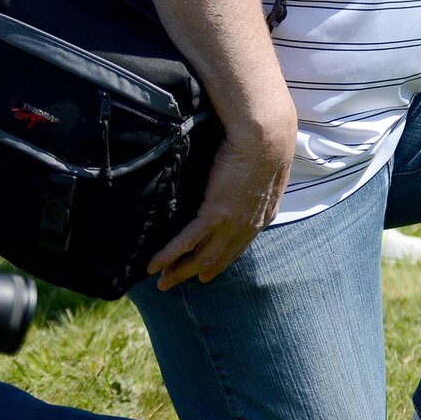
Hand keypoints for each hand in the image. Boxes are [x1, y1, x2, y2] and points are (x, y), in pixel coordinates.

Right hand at [148, 117, 294, 289]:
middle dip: (196, 271)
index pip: (239, 246)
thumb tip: (242, 180)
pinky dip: (170, 254)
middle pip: (219, 256)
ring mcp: (233, 222)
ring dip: (180, 271)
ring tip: (162, 281)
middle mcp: (250, 224)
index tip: (206, 272)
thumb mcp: (265, 171)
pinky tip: (154, 265)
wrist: (265, 138)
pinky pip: (188, 240)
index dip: (221, 261)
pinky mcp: (216, 213)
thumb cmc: (266, 144)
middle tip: (174, 281)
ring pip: (203, 255)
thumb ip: (255, 185)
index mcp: (263, 215)